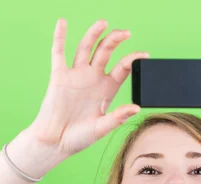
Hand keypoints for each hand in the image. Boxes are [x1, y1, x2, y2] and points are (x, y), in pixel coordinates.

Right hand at [29, 19, 149, 158]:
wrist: (55, 143)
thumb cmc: (79, 137)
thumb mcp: (102, 128)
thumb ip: (118, 117)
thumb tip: (136, 108)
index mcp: (107, 89)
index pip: (122, 68)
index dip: (133, 60)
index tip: (144, 56)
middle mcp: (93, 78)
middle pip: (106, 52)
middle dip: (115, 40)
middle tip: (126, 33)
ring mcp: (76, 75)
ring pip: (86, 48)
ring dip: (94, 34)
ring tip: (103, 23)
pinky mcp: (59, 76)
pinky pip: (59, 53)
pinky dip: (59, 37)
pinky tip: (62, 23)